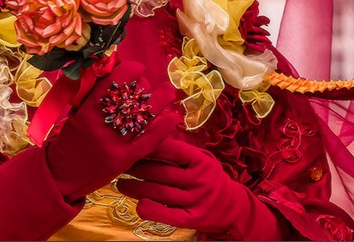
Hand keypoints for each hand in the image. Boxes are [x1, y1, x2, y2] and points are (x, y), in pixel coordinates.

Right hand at [44, 61, 179, 201]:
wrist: (62, 174)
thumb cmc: (69, 138)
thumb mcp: (75, 112)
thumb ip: (93, 92)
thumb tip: (115, 69)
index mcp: (87, 111)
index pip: (113, 83)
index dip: (129, 70)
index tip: (136, 67)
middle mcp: (103, 127)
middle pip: (131, 98)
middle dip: (142, 86)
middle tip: (144, 83)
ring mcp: (116, 144)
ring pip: (143, 116)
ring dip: (159, 101)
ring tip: (168, 90)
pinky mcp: (125, 160)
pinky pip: (148, 142)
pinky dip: (162, 128)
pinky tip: (172, 116)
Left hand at [117, 138, 284, 239]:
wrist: (232, 207)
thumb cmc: (208, 178)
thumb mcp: (201, 160)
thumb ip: (180, 152)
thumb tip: (151, 135)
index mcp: (199, 161)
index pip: (172, 150)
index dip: (150, 147)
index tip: (132, 144)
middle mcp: (199, 180)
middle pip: (161, 172)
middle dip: (137, 168)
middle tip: (121, 165)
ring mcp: (196, 200)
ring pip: (160, 193)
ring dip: (137, 189)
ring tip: (121, 184)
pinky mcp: (193, 219)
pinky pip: (169, 215)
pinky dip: (152, 211)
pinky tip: (139, 206)